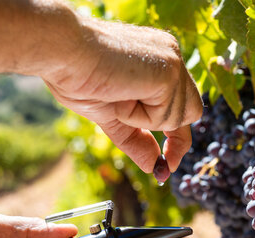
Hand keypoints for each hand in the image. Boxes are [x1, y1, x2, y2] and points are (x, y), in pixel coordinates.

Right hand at [45, 16, 202, 172]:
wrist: (63, 53)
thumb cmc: (77, 76)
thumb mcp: (111, 115)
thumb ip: (135, 138)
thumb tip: (152, 167)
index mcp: (158, 60)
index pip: (181, 103)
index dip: (177, 136)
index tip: (168, 163)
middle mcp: (171, 57)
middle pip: (191, 112)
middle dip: (174, 136)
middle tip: (160, 155)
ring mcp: (173, 62)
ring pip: (178, 118)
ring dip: (143, 120)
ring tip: (116, 96)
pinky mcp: (169, 72)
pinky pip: (164, 116)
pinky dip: (139, 116)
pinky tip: (120, 94)